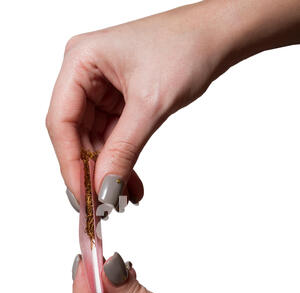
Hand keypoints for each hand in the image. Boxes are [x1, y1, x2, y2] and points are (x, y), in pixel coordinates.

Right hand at [46, 1, 238, 206]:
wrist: (216, 37)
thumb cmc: (186, 48)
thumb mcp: (150, 104)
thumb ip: (124, 149)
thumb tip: (105, 188)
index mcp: (79, 61)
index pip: (61, 122)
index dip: (70, 164)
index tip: (83, 196)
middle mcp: (85, 75)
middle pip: (76, 136)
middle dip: (92, 172)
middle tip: (104, 205)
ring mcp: (101, 90)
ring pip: (95, 142)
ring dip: (109, 172)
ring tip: (122, 199)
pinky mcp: (118, 102)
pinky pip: (114, 139)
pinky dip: (123, 162)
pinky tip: (132, 185)